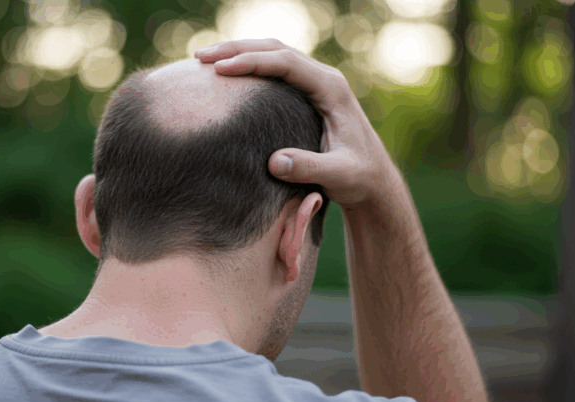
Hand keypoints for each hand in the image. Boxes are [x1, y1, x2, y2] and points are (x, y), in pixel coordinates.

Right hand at [195, 39, 400, 209]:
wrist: (374, 179)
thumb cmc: (359, 178)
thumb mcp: (338, 176)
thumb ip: (309, 168)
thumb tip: (273, 162)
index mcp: (331, 89)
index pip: (285, 63)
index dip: (251, 62)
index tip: (219, 70)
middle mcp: (324, 78)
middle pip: (275, 49)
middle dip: (236, 49)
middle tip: (200, 58)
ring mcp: (316, 83)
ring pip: (273, 53)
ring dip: (239, 52)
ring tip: (204, 60)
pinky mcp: (308, 93)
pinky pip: (275, 69)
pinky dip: (248, 65)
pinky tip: (226, 75)